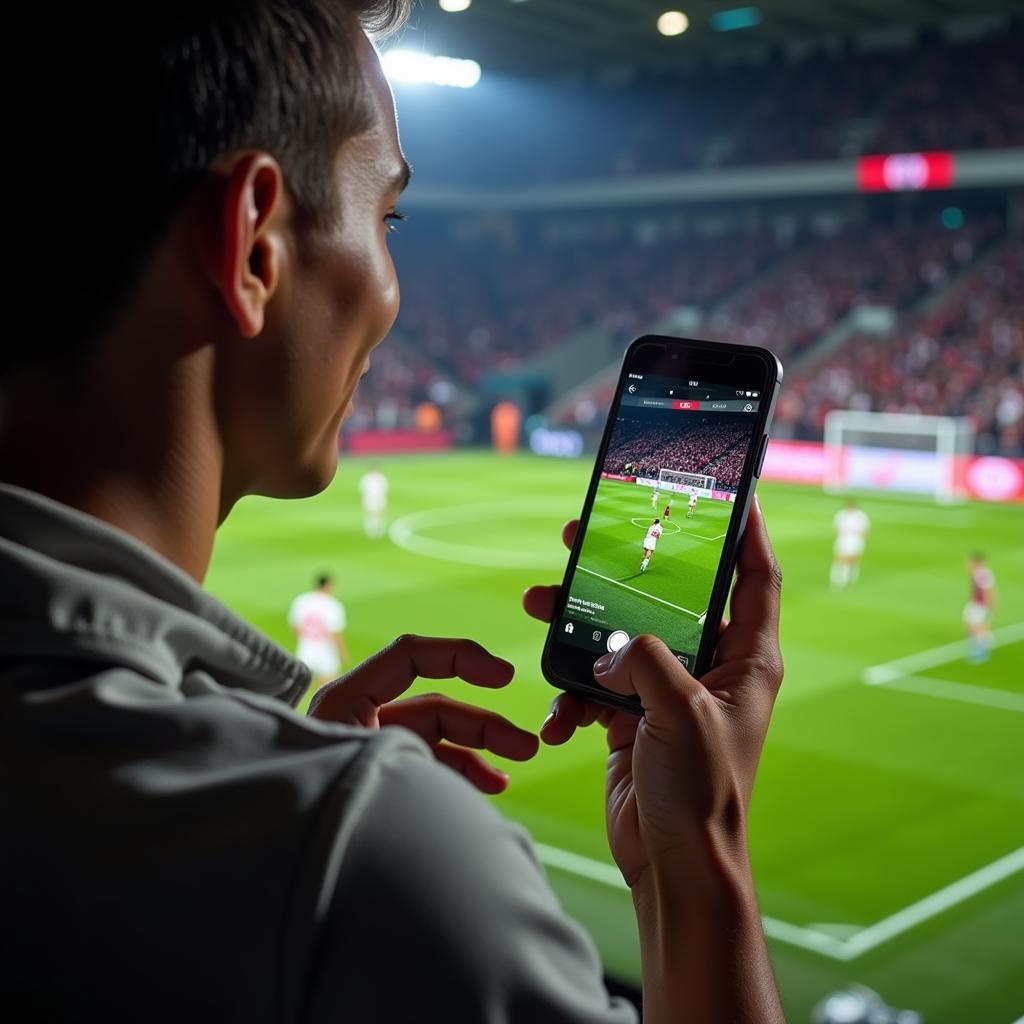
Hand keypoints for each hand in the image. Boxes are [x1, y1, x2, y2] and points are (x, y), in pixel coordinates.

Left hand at [309, 635, 539, 794]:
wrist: (276, 872)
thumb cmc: (308, 815)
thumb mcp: (366, 771)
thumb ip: (420, 759)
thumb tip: (482, 769)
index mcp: (346, 701)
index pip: (411, 656)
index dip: (461, 656)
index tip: (504, 675)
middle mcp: (359, 720)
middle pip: (435, 706)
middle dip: (484, 725)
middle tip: (527, 745)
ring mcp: (371, 750)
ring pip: (438, 739)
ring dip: (479, 749)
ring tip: (517, 765)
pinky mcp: (380, 780)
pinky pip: (428, 766)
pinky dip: (460, 771)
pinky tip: (491, 784)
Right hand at [523, 499, 782, 887]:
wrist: (673, 862)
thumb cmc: (702, 791)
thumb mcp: (680, 710)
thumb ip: (645, 659)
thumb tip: (610, 647)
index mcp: (746, 658)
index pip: (755, 577)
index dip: (749, 532)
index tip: (735, 492)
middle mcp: (710, 667)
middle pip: (669, 596)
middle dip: (628, 564)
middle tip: (587, 533)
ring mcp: (668, 690)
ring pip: (620, 634)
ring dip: (580, 622)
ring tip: (539, 602)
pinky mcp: (631, 715)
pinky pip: (595, 683)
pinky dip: (571, 692)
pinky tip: (558, 713)